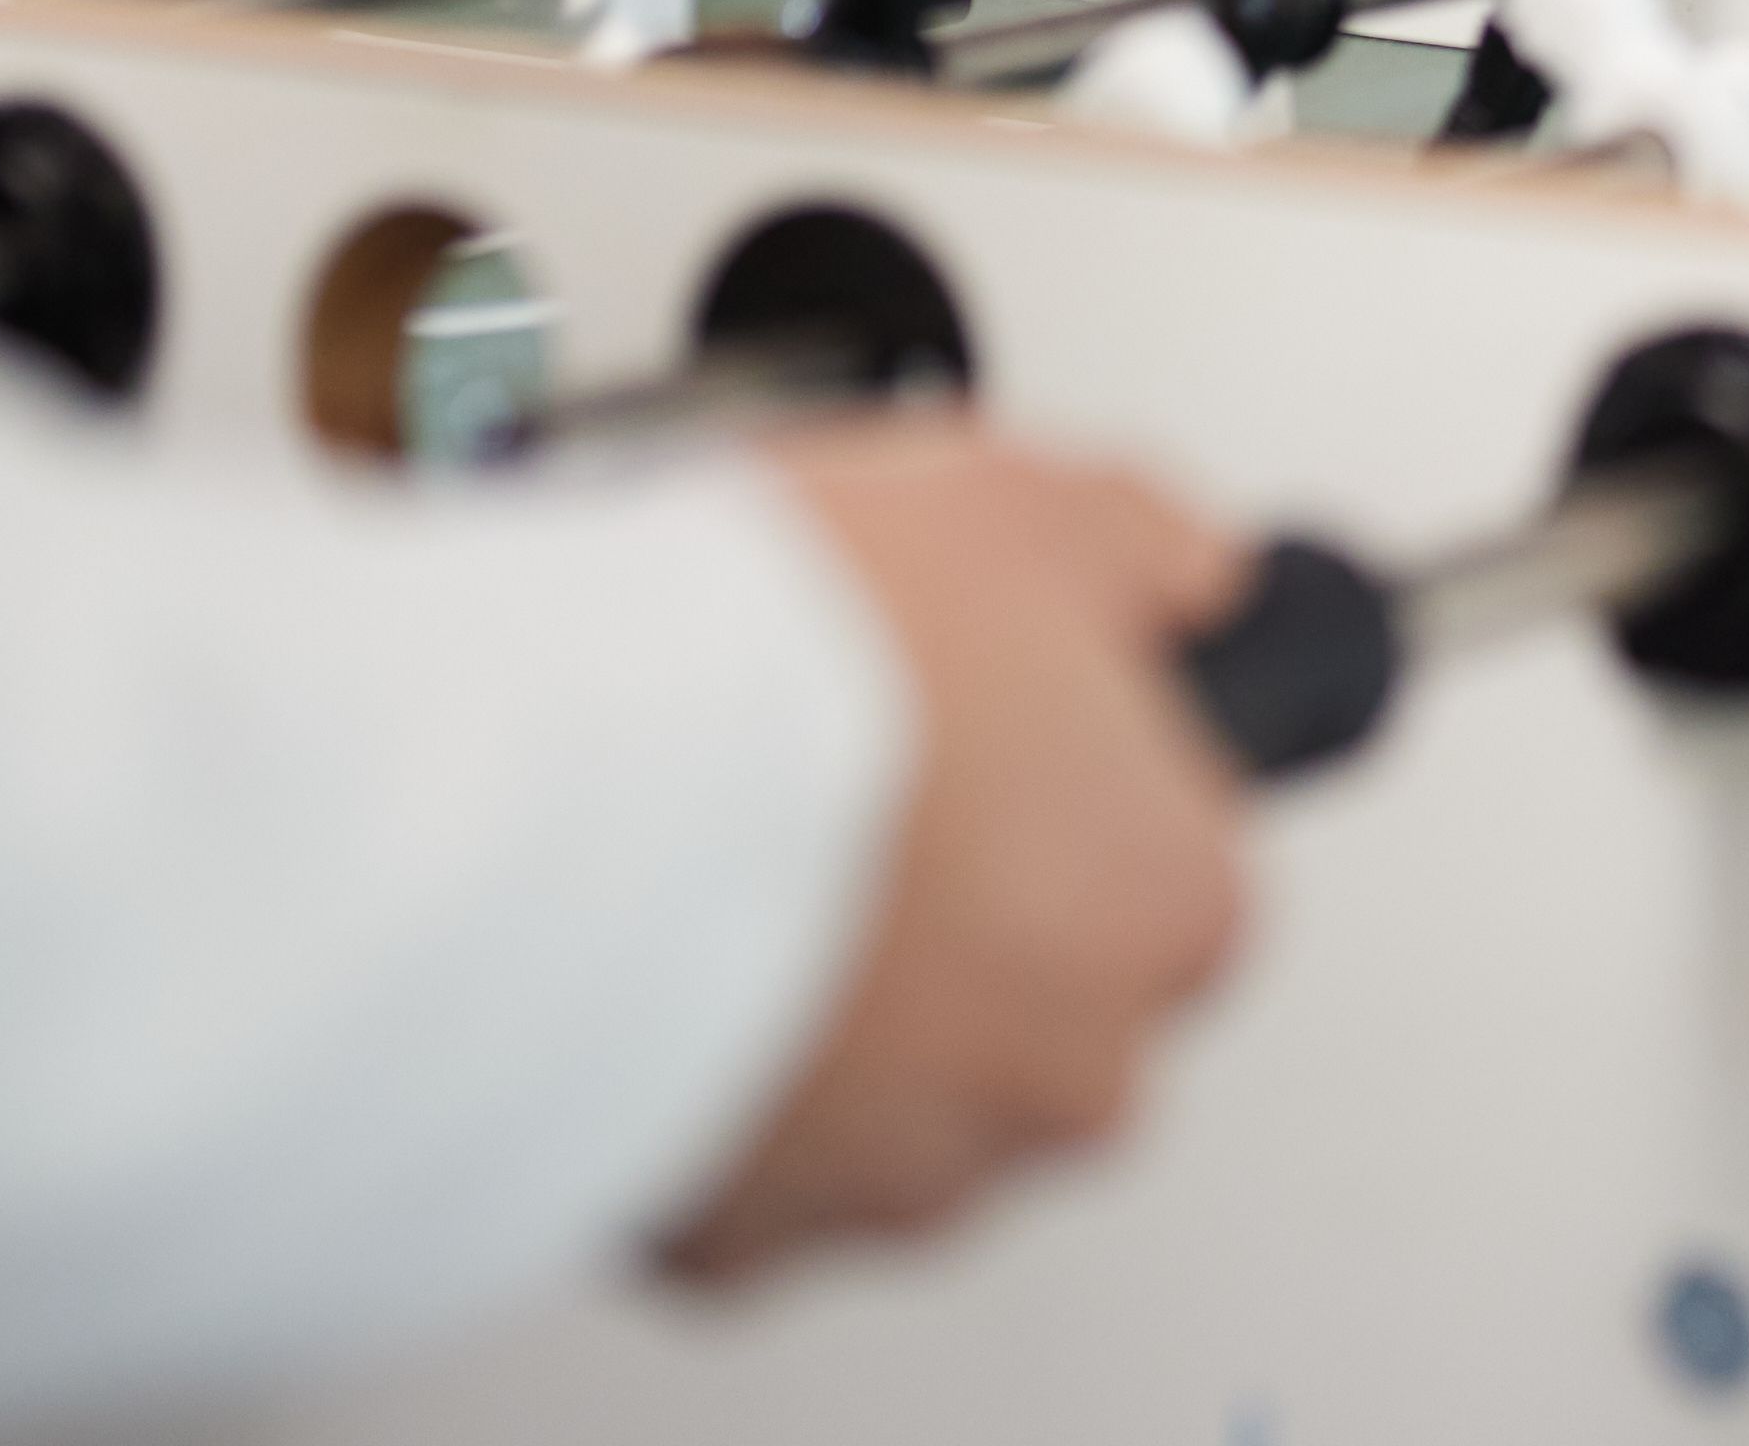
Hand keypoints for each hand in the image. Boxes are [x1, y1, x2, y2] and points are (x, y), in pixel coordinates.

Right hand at [666, 422, 1261, 1278]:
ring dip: (835, 1016)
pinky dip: (709, 1093)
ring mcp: (905, 1174)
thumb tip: (1191, 579)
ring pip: (895, 1104)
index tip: (984, 754)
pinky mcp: (741, 1247)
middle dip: (955, 929)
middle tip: (840, 804)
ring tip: (726, 877)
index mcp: (1167, 906)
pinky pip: (744, 1172)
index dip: (1069, 799)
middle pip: (1041, 1007)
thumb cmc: (789, 663)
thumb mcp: (1008, 499)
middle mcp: (1068, 1074)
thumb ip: (1138, 547)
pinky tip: (658, 975)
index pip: (1174, 880)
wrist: (557, 800)